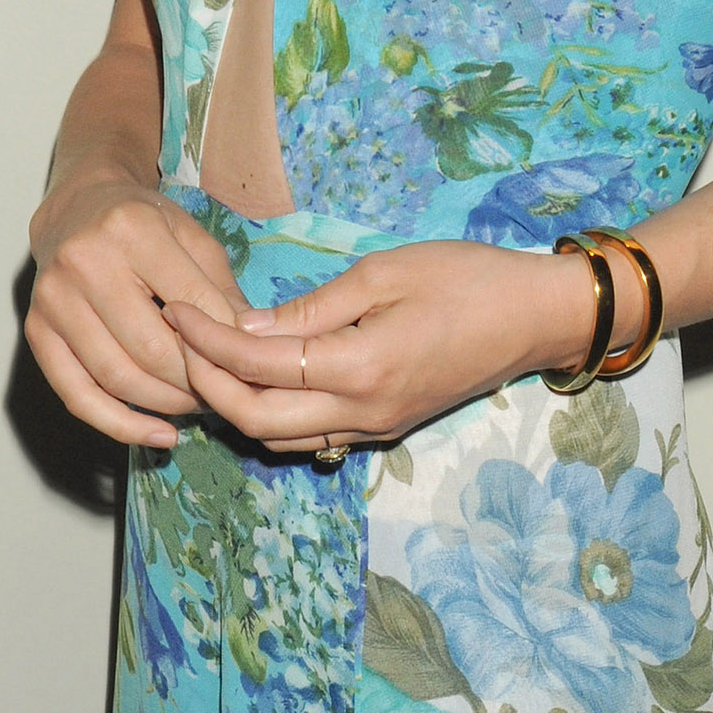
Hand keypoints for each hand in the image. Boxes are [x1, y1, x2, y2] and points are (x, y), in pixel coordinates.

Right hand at [25, 174, 249, 449]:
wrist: (76, 207)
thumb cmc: (142, 220)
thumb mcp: (191, 234)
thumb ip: (219, 286)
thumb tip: (251, 339)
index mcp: (132, 229)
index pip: (190, 303)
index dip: (223, 340)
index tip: (246, 360)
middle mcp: (85, 264)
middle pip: (151, 350)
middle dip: (195, 381)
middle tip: (222, 391)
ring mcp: (54, 301)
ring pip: (117, 378)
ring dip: (165, 404)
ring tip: (197, 406)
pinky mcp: (37, 332)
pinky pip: (78, 396)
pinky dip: (120, 425)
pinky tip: (157, 434)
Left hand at [163, 239, 597, 455]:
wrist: (536, 318)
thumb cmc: (467, 279)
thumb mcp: (387, 272)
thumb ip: (313, 307)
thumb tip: (248, 327)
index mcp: (361, 368)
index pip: (259, 366)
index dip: (209, 342)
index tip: (176, 313)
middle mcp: (361, 413)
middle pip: (255, 423)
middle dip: (207, 385)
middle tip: (180, 340)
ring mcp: (374, 428)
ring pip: (279, 439)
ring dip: (235, 405)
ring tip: (208, 358)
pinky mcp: (384, 429)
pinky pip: (310, 437)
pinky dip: (272, 415)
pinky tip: (261, 379)